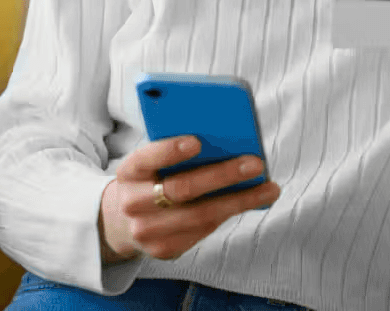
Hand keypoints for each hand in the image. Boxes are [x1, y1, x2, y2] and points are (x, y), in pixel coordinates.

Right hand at [98, 136, 280, 262]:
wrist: (121, 221)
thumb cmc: (149, 179)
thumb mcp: (149, 163)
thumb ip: (174, 152)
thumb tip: (223, 142)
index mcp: (128, 172)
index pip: (146, 159)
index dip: (170, 151)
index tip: (197, 141)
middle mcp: (133, 203)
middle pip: (181, 190)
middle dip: (221, 175)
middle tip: (255, 163)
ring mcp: (147, 231)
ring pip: (200, 215)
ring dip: (239, 200)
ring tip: (268, 188)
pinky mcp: (164, 250)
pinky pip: (203, 230)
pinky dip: (230, 213)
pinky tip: (253, 201)